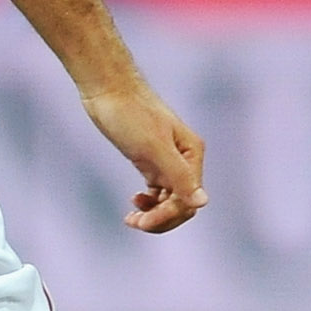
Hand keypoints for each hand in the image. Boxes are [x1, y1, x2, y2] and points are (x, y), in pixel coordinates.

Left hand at [83, 82, 206, 233]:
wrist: (107, 88)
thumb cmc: (130, 113)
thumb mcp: (154, 147)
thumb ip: (179, 175)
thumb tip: (202, 203)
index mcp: (192, 155)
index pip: (188, 200)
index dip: (167, 216)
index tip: (141, 222)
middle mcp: (184, 159)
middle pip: (181, 204)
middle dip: (160, 218)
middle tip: (134, 222)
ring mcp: (167, 159)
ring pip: (169, 200)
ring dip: (153, 213)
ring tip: (131, 217)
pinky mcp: (150, 159)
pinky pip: (157, 191)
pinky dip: (148, 202)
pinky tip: (135, 200)